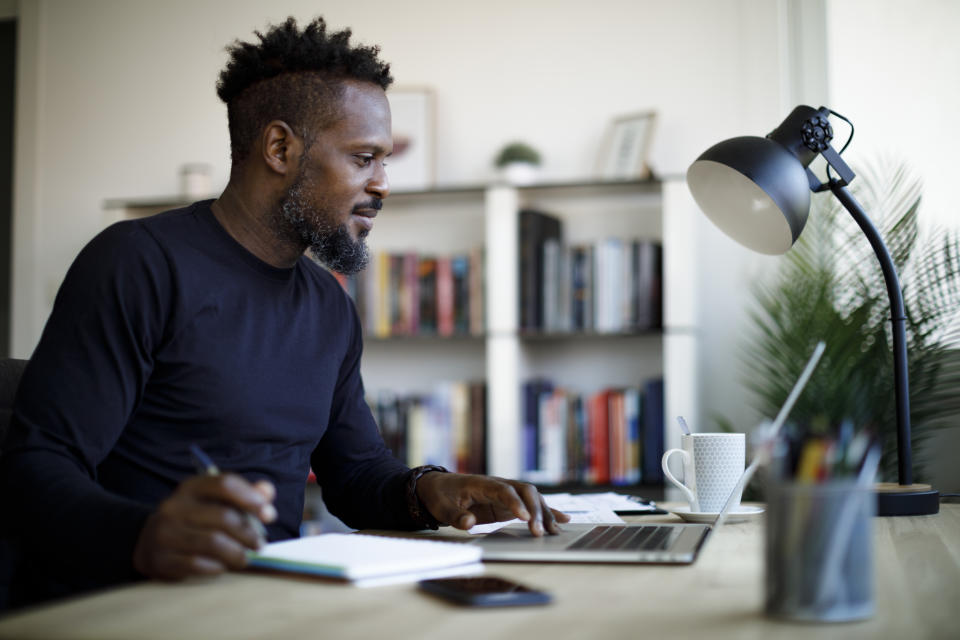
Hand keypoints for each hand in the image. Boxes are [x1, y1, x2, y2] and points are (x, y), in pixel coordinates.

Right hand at [132, 474, 276, 579]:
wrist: (148, 541)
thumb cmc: (193, 519)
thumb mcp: (214, 501)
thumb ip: (244, 494)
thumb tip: (267, 492)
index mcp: (191, 487)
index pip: (225, 484)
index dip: (251, 498)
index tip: (268, 514)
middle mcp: (174, 506)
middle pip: (223, 517)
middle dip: (248, 533)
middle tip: (260, 544)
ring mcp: (165, 533)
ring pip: (213, 543)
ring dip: (236, 553)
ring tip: (245, 558)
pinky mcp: (161, 559)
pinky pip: (197, 564)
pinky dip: (217, 567)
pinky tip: (223, 566)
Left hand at [415, 472, 569, 536]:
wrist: (439, 487)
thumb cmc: (441, 496)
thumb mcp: (442, 507)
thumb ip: (455, 516)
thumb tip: (469, 522)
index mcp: (482, 484)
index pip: (504, 490)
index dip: (516, 503)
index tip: (525, 519)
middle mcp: (499, 485)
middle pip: (524, 492)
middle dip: (535, 510)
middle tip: (539, 532)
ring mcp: (506, 494)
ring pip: (532, 498)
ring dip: (544, 513)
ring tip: (554, 531)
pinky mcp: (509, 504)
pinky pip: (531, 505)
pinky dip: (547, 512)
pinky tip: (563, 520)